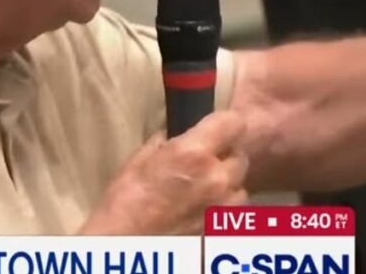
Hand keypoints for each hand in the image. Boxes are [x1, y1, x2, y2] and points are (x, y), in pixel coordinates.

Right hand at [80, 111, 249, 234]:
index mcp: (194, 154)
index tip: (214, 128)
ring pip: (240, 185)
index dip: (224, 123)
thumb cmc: (125, 198)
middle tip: (202, 161)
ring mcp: (225, 207)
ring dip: (226, 183)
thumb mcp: (140, 159)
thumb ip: (166, 143)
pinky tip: (200, 208)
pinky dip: (222, 206)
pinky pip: (233, 210)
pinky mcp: (223, 228)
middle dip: (224, 156)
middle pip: (240, 156)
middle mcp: (217, 178)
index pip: (233, 123)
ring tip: (202, 188)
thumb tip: (176, 136)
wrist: (125, 242)